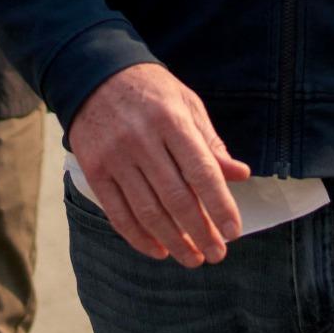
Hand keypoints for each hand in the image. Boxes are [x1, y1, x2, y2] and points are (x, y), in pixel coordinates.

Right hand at [70, 64, 251, 267]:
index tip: (233, 232)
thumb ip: (210, 142)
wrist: (93, 74)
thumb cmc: (150, 91)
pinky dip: (139, 237)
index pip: (201, 171)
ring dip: (173, 241)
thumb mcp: (186, 104)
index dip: (219, 205)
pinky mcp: (94, 170)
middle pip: (175, 197)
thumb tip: (240, 175)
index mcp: (171, 120)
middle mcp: (141, 140)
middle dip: (199, 232)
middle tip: (217, 254)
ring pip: (147, 211)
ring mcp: (114, 156)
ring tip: (192, 258)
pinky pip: (118, 213)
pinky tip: (158, 250)